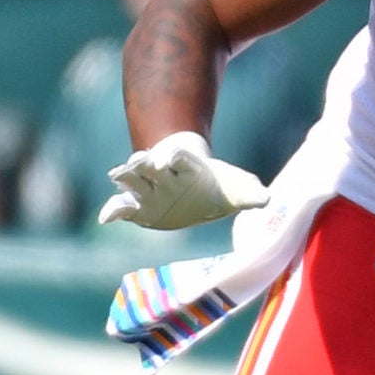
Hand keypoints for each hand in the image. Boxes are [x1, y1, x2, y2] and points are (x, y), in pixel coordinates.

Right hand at [99, 131, 269, 229]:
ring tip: (116, 176)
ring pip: (132, 179)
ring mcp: (148, 189)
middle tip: (140, 161)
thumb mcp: (236, 190)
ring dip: (125, 178)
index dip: (175, 156)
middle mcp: (164, 174)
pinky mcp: (138, 207)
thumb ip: (250, 194)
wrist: (194, 188)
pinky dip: (113, 212)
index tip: (170, 159)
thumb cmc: (216, 187)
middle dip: (145, 162)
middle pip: (150, 163)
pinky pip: (123, 208)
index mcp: (188, 167)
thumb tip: (269, 199)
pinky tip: (105, 218)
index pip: (180, 156)